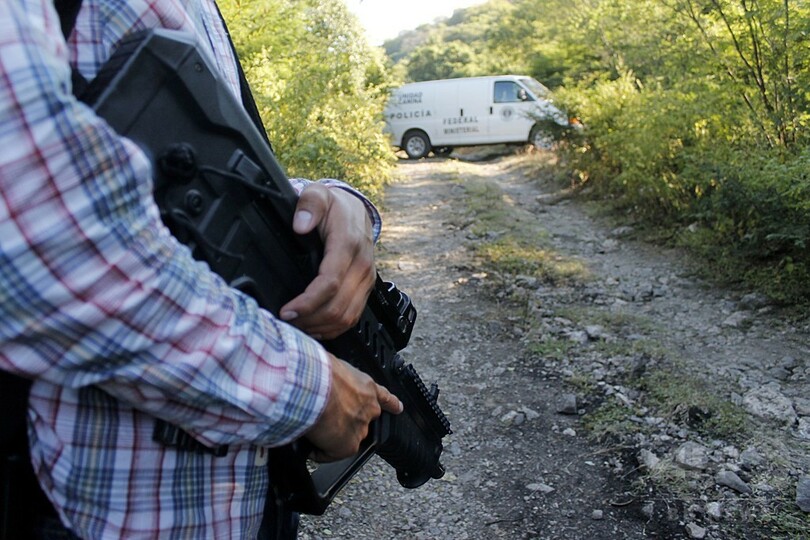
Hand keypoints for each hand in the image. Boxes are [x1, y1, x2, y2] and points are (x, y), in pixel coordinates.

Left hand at [280, 184, 375, 339]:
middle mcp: (362, 266)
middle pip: (338, 306)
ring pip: (347, 316)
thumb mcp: (318, 194)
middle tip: (284, 322)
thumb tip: (300, 225)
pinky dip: (333, 328)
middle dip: (309, 319)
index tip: (286, 311)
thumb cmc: (334, 206)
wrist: (356, 210)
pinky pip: (353, 317)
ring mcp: (367, 279)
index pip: (330, 282)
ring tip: (296, 327)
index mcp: (348, 244)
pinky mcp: (366, 288)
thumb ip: (309, 204)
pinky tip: (314, 327)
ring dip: (320, 327)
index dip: (307, 302)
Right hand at [305, 355, 402, 461]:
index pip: (385, 398)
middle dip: (346, 420)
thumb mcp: (336, 366)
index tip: (398, 408)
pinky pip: (332, 454)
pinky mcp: (348, 446)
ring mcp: (360, 428)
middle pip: (361, 420)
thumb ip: (340, 378)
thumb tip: (328, 381)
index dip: (391, 404)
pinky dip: (320, 452)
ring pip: (346, 438)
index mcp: (367, 387)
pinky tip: (311, 445)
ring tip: (313, 427)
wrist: (315, 387)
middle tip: (325, 414)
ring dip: (332, 436)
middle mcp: (369, 409)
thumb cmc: (321, 372)